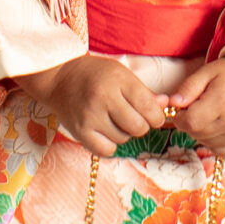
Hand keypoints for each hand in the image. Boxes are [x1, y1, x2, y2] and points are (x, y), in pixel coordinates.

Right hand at [15, 56, 165, 156]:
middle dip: (141, 125)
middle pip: (139, 127)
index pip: (149, 108)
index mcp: (118, 80)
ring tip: (115, 120)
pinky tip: (106, 131)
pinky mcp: (80, 132)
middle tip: (133, 117)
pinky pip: (107, 149)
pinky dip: (110, 144)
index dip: (156, 116)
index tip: (153, 115)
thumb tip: (165, 105)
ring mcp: (90, 117)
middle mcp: (103, 98)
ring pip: (123, 139)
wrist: (59, 78)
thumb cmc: (95, 74)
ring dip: (124, 133)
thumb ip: (144, 92)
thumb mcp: (121, 74)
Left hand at [172, 55, 224, 154]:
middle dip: (191, 123)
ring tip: (210, 114)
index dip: (181, 117)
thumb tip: (172, 104)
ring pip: (206, 143)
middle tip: (199, 107)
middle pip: (197, 134)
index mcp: (222, 101)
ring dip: (201, 132)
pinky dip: (212, 140)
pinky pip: (218, 149)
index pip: (191, 122)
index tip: (184, 108)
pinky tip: (218, 124)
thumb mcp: (207, 72)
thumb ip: (188, 87)